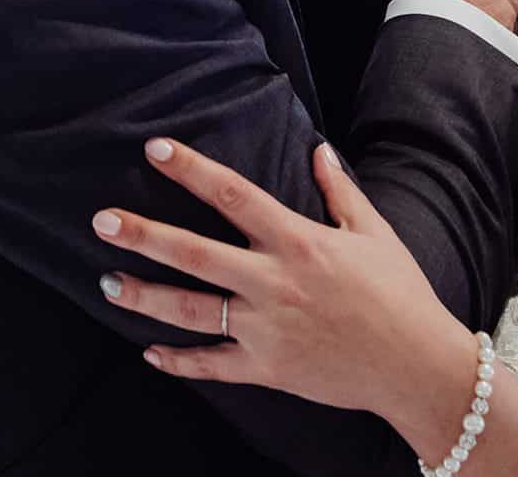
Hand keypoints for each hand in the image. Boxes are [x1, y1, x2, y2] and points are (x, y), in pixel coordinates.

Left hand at [93, 138, 466, 423]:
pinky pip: (211, 365)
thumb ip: (339, 190)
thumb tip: (318, 149)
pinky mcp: (267, 368)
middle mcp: (274, 282)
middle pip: (194, 253)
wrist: (416, 366)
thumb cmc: (400, 293)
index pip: (233, 195)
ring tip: (106, 283)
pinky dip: (177, 361)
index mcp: (299, 242)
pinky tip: (148, 352)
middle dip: (144, 235)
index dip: (191, 169)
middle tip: (101, 221)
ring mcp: (266, 329)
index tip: (156, 149)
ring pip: (190, 311)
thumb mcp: (374, 233)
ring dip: (144, 296)